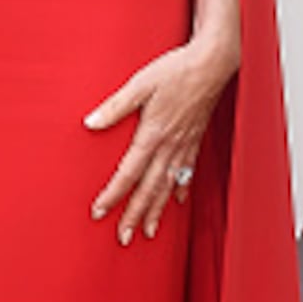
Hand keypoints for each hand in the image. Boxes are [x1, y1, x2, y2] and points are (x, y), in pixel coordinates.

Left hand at [84, 36, 236, 243]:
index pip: (128, 173)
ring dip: (157, 210)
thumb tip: (90, 123)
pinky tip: (176, 201)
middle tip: (124, 238)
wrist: (212, 63)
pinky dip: (180, 189)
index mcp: (153, 133)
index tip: (99, 212)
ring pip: (168, 186)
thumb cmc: (177, 70)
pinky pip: (186, 172)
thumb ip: (115, 107)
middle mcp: (170, 145)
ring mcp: (184, 145)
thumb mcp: (140, 84)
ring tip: (149, 232)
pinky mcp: (195, 140)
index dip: (113, 195)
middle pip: (149, 188)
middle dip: (135, 215)